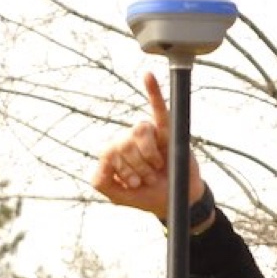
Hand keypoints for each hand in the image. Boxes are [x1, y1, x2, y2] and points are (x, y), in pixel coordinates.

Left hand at [91, 72, 206, 219]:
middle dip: (138, 167)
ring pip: (140, 131)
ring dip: (149, 155)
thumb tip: (100, 159)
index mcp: (115, 152)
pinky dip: (154, 92)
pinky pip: (159, 109)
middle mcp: (129, 139)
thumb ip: (101, 182)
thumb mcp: (118, 196)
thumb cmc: (147, 196)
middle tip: (148, 179)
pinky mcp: (167, 131)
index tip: (133, 184)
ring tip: (156, 167)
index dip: (122, 169)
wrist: (175, 201)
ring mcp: (148, 134)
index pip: (109, 151)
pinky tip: (148, 76)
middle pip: (124, 142)